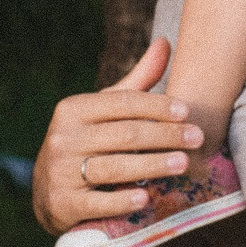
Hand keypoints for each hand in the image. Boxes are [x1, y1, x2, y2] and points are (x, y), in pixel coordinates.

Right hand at [31, 38, 205, 237]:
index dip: (157, 106)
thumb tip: (166, 42)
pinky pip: (97, 202)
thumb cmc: (88, 142)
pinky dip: (121, 200)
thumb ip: (136, 83)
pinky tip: (146, 198)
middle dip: (165, 135)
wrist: (48, 193)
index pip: (122, 103)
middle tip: (197, 138)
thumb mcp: (104, 112)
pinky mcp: (63, 204)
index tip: (188, 112)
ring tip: (184, 163)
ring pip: (114, 167)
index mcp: (73, 109)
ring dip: (152, 165)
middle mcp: (63, 138)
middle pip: (124, 134)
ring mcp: (61, 172)